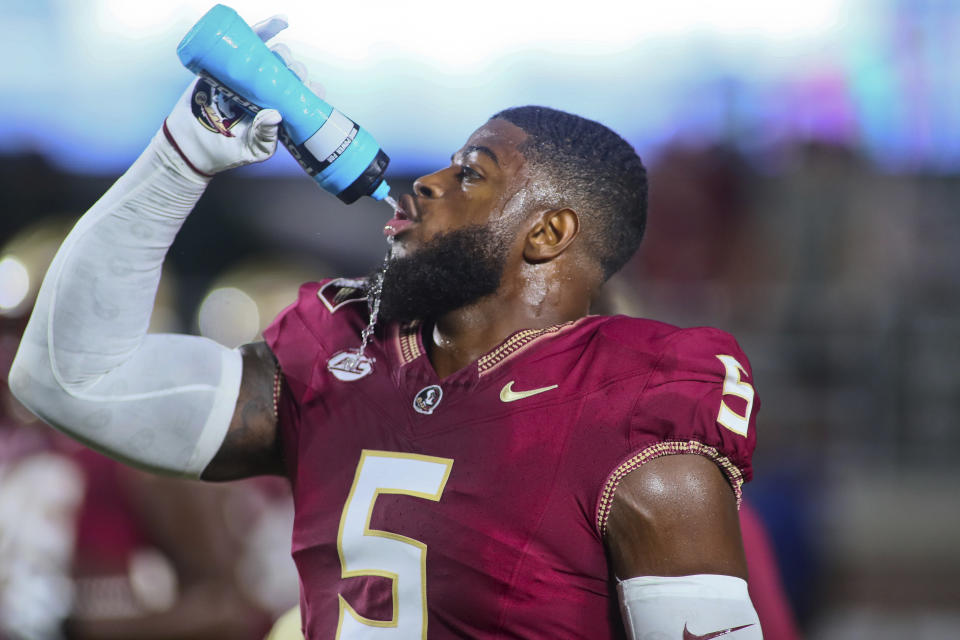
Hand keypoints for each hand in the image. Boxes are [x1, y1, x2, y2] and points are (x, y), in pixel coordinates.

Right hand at [162, 15, 296, 176]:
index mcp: (280, 112)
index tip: (313, 88)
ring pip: (273, 58)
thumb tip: (275, 115)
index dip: (312, 90)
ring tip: (282, 56)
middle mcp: (267, 94)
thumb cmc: (227, 152)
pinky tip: (280, 22)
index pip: (302, 97)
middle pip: (289, 75)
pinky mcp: (230, 65)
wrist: (190, 144)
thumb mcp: (253, 149)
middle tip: (293, 73)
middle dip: (297, 70)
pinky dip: (265, 29)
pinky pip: (249, 43)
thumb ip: (266, 137)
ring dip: (283, 53)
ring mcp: (249, 79)